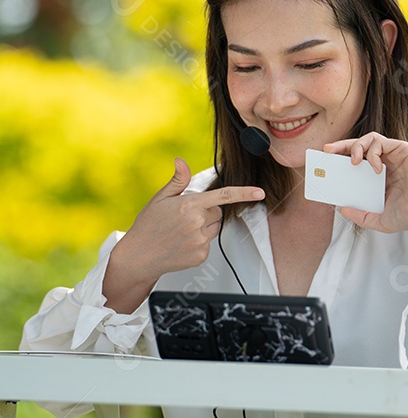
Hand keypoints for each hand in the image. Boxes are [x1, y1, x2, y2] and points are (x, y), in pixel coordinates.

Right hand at [103, 158, 264, 312]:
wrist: (139, 256)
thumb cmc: (148, 226)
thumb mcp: (160, 198)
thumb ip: (177, 180)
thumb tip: (181, 161)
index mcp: (189, 206)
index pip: (223, 196)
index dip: (244, 193)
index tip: (259, 192)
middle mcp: (197, 223)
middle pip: (217, 212)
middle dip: (206, 211)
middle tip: (184, 217)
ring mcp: (200, 241)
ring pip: (214, 228)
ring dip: (204, 226)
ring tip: (181, 230)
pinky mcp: (201, 256)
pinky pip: (209, 243)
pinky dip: (199, 241)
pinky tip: (182, 242)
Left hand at [323, 133, 407, 244]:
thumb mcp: (378, 220)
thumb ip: (360, 215)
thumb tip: (341, 208)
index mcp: (380, 177)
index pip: (357, 162)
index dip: (341, 159)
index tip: (326, 162)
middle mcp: (386, 163)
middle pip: (360, 147)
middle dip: (341, 146)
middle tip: (326, 149)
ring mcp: (394, 155)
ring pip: (369, 139)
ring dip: (356, 146)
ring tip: (352, 161)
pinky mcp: (402, 149)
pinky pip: (380, 141)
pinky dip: (373, 152)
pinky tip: (375, 168)